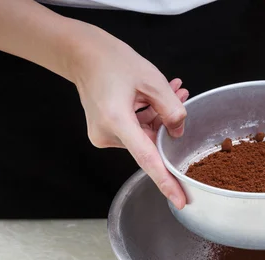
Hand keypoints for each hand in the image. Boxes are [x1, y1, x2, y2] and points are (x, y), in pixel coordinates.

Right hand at [70, 26, 188, 207]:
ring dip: (159, 117)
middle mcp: (106, 134)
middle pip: (150, 143)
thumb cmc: (113, 61)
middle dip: (169, 124)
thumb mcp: (152, 80)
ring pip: (144, 136)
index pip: (147, 159)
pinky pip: (134, 131)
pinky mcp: (104, 133)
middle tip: (182, 94)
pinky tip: (155, 98)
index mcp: (117, 121)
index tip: (180, 200)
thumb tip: (178, 133)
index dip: (166, 182)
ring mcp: (103, 136)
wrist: (82, 54)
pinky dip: (148, 117)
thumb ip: (171, 109)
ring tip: (172, 89)